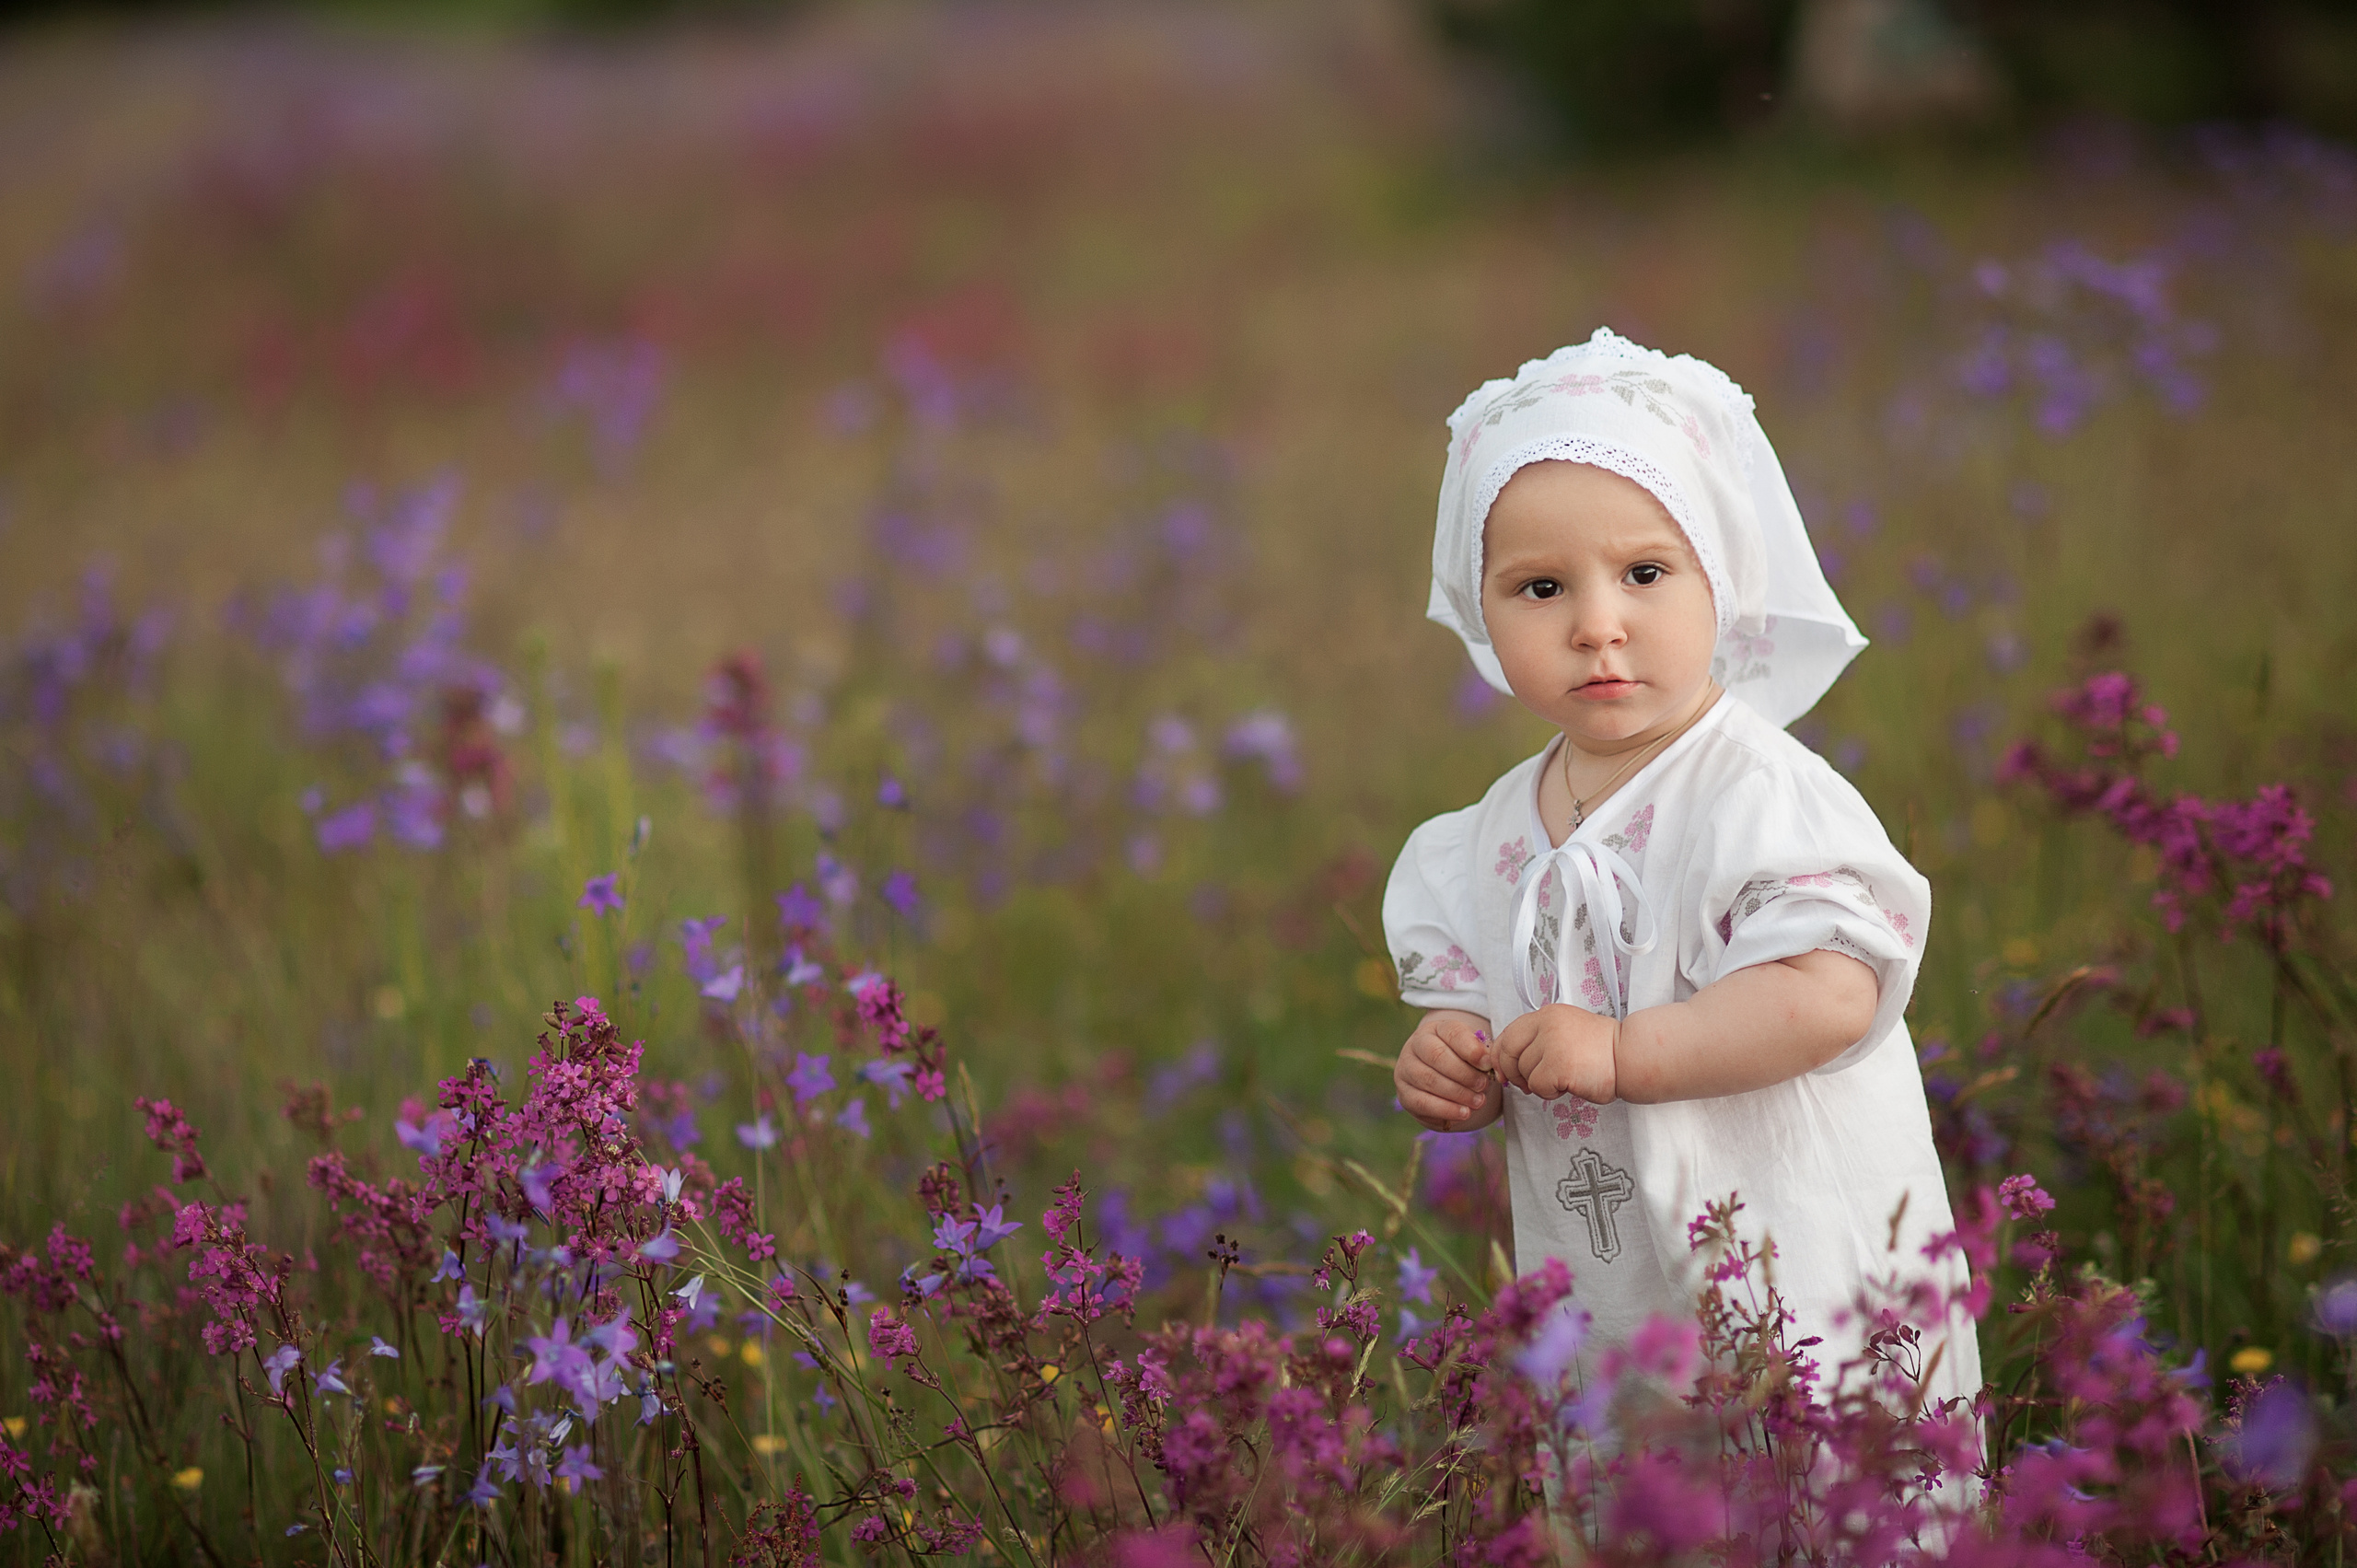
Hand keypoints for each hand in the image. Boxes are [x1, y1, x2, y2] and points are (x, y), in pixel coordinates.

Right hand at [1394, 1010, 1502, 1131]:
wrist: (1440, 1079)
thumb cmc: (1461, 1062)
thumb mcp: (1471, 1052)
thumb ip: (1481, 1054)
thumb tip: (1489, 1063)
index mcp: (1435, 1029)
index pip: (1451, 1032)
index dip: (1470, 1048)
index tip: (1487, 1064)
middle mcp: (1415, 1045)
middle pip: (1437, 1056)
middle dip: (1464, 1074)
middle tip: (1483, 1085)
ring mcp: (1406, 1069)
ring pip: (1429, 1080)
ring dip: (1458, 1094)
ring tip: (1479, 1102)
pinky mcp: (1404, 1094)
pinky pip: (1423, 1103)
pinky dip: (1446, 1110)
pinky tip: (1464, 1113)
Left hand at [1492, 1004, 1617, 1103]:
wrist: (1630, 1057)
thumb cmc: (1600, 1050)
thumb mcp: (1564, 1033)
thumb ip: (1538, 1040)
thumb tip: (1505, 1062)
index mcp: (1547, 1014)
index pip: (1508, 1033)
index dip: (1501, 1056)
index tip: (1505, 1072)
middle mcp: (1547, 1024)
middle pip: (1509, 1052)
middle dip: (1513, 1073)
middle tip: (1528, 1084)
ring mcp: (1553, 1043)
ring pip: (1524, 1072)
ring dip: (1538, 1084)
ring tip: (1562, 1079)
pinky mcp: (1559, 1065)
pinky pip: (1538, 1086)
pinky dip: (1550, 1092)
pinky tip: (1569, 1086)